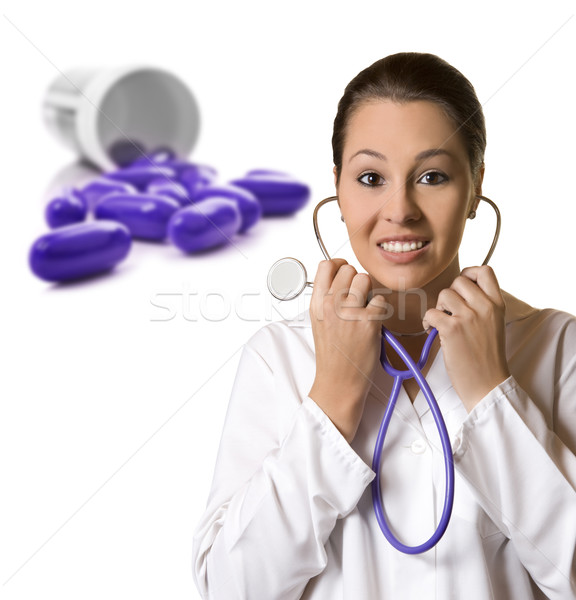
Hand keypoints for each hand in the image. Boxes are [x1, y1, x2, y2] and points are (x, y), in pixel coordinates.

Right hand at [308, 259, 388, 441]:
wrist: (338, 382)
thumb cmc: (332, 356)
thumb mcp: (319, 323)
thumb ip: (327, 300)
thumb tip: (342, 280)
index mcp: (316, 304)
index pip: (326, 265)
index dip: (339, 265)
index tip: (345, 274)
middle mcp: (330, 305)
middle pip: (350, 269)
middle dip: (357, 281)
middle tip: (358, 299)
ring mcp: (349, 312)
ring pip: (366, 280)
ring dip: (370, 293)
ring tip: (366, 311)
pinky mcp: (369, 321)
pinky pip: (381, 301)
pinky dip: (381, 311)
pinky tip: (373, 324)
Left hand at [423, 265, 509, 411]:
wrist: (488, 384)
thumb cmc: (487, 357)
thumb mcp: (493, 324)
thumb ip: (481, 305)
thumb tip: (459, 292)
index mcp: (498, 304)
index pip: (485, 271)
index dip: (469, 274)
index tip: (462, 288)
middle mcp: (485, 307)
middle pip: (459, 281)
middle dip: (450, 295)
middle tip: (450, 313)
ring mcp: (468, 317)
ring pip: (444, 294)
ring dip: (438, 308)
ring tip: (442, 324)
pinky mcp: (452, 328)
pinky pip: (431, 312)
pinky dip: (428, 322)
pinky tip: (433, 332)